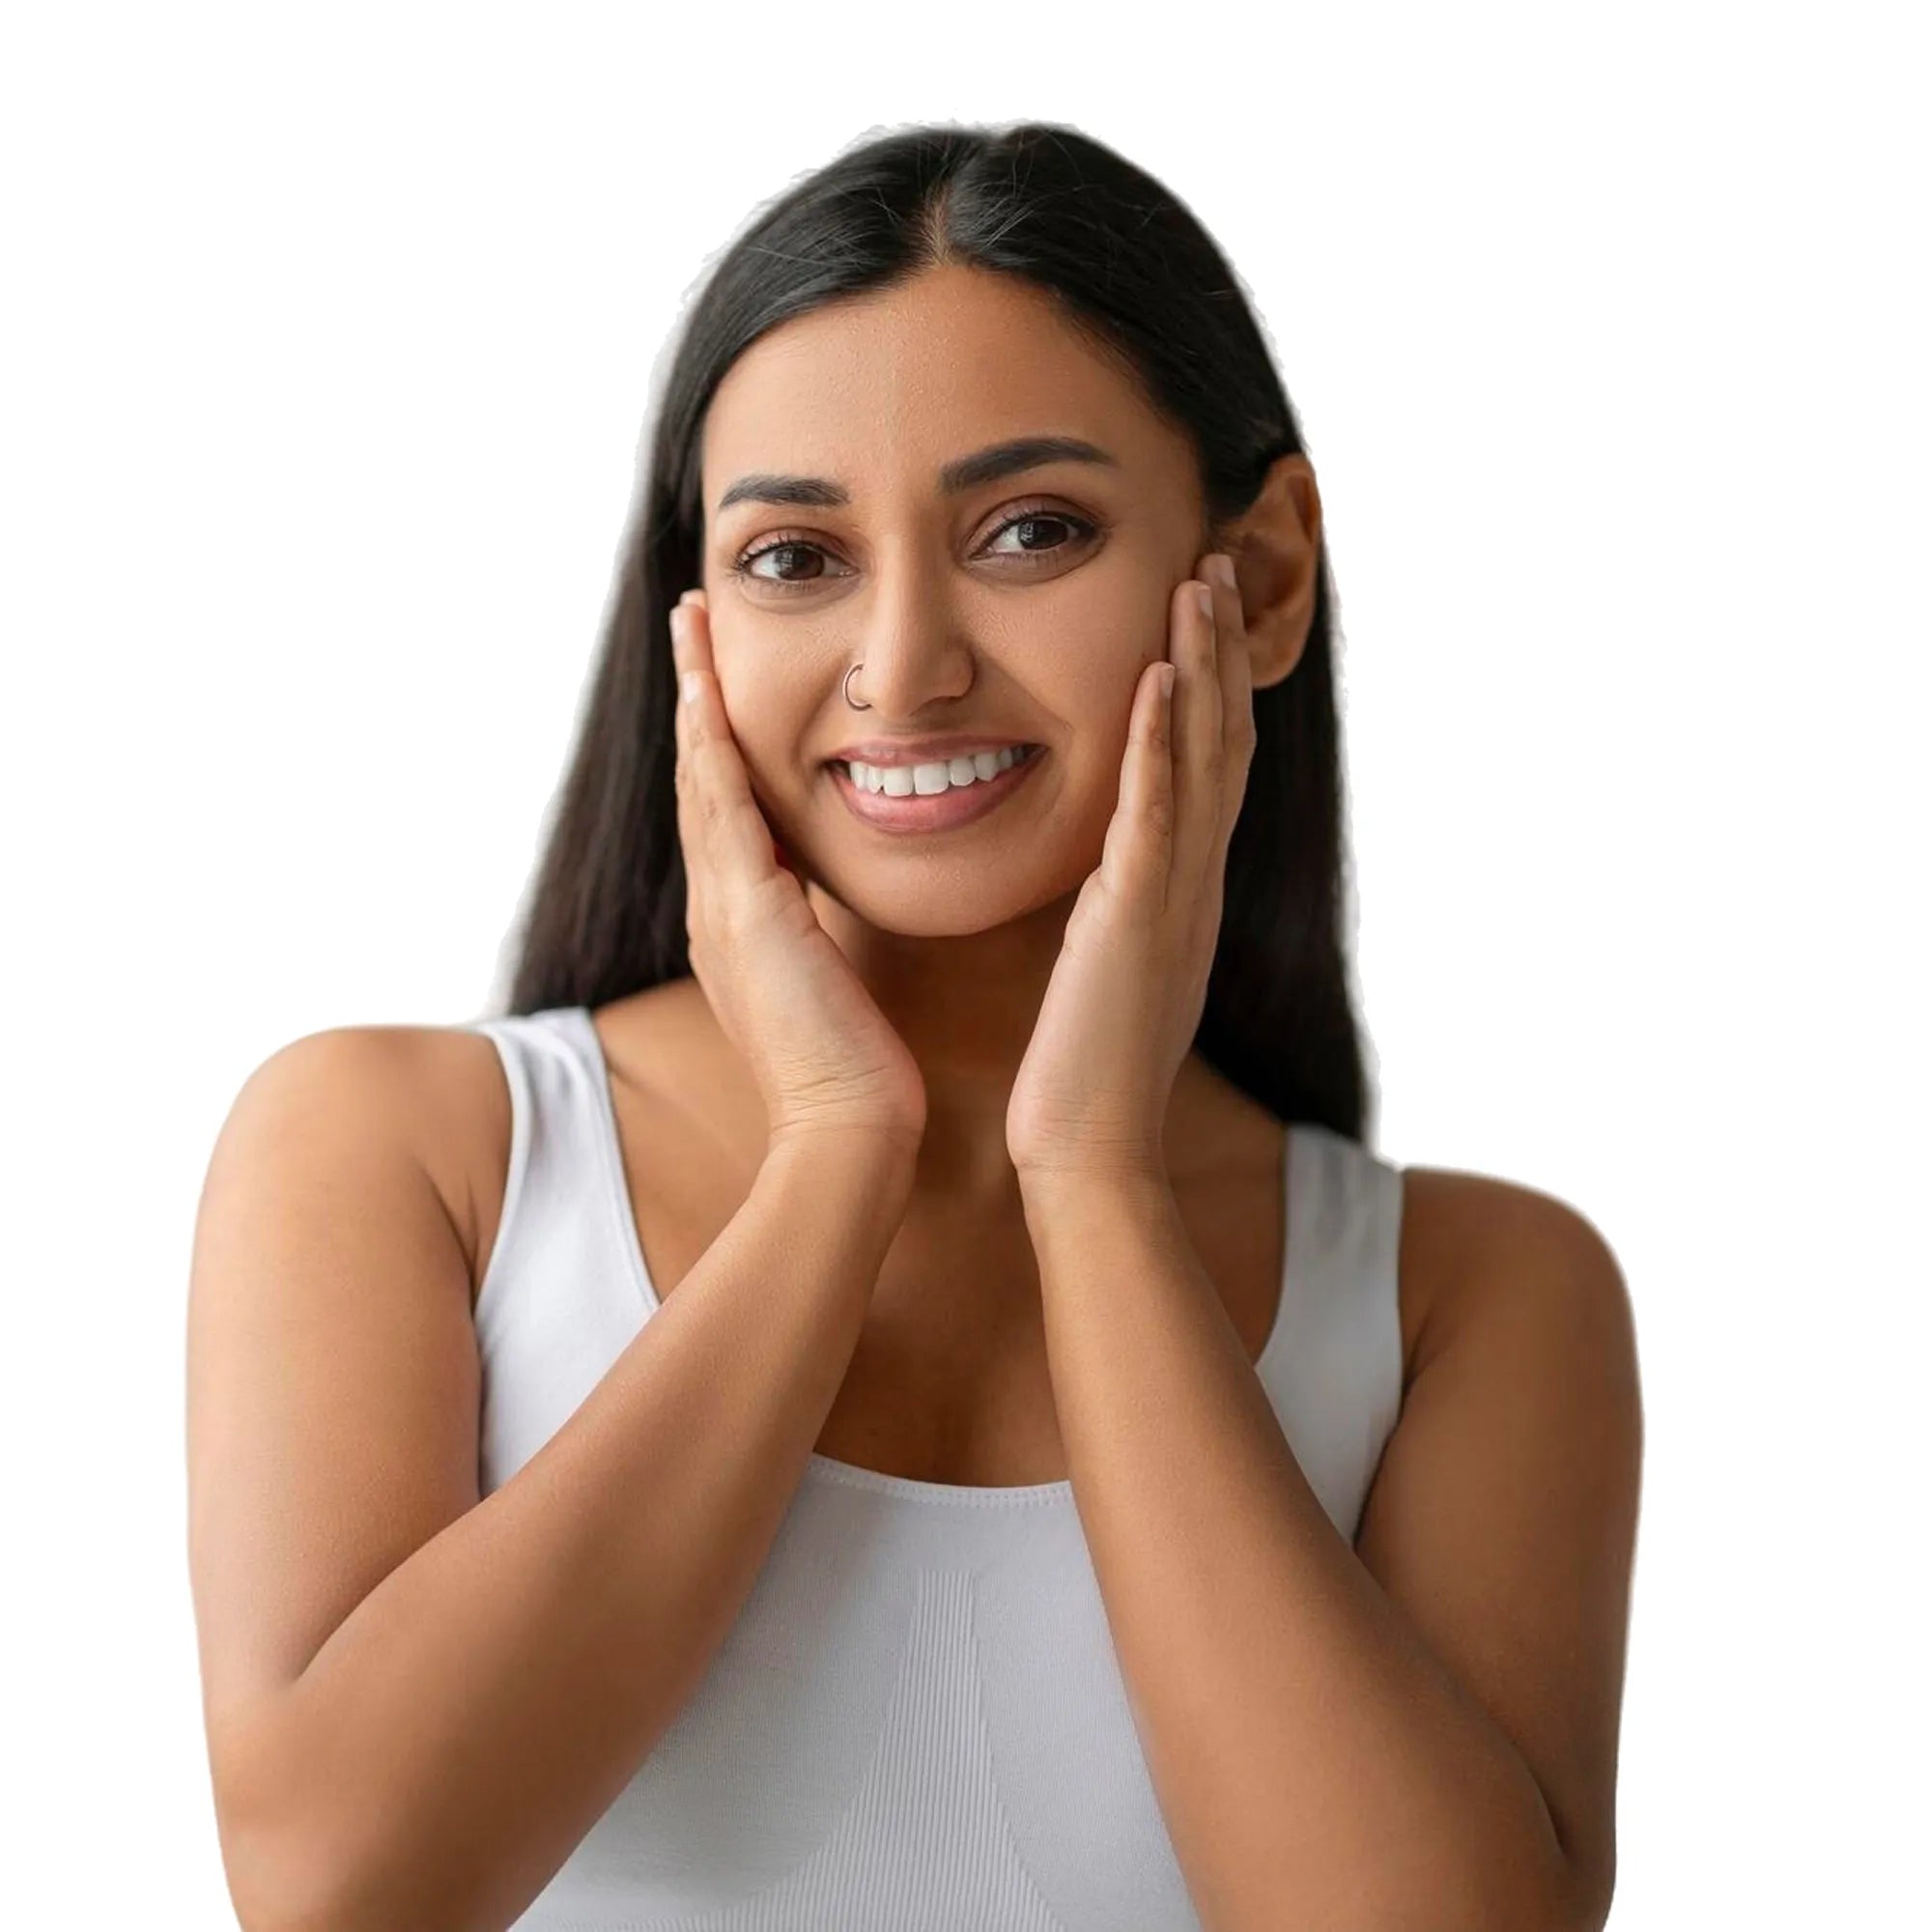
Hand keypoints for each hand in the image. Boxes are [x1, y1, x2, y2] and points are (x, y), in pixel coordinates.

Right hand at [670, 590, 926, 1151]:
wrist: (846, 1132)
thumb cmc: (856, 1073)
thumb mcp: (831, 986)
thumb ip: (821, 939)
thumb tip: (829, 914)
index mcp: (740, 922)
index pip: (724, 807)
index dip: (718, 737)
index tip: (719, 675)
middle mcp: (716, 907)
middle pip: (697, 775)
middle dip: (694, 693)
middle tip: (690, 618)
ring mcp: (721, 909)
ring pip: (699, 775)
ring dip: (695, 693)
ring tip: (691, 622)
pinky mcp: (746, 913)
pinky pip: (721, 806)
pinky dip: (712, 743)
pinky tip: (709, 689)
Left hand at [1005, 553, 1256, 1181]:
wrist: (1088, 1150)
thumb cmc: (1083, 1069)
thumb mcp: (1105, 968)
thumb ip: (1113, 910)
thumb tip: (1106, 879)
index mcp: (1177, 891)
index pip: (1204, 766)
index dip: (1209, 685)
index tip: (1199, 610)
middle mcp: (1191, 882)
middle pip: (1219, 740)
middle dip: (1218, 649)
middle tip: (1218, 561)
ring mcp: (1173, 897)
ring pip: (1201, 758)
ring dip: (1201, 664)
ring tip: (1201, 579)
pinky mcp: (1138, 918)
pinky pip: (1156, 812)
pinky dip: (1161, 739)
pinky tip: (1160, 672)